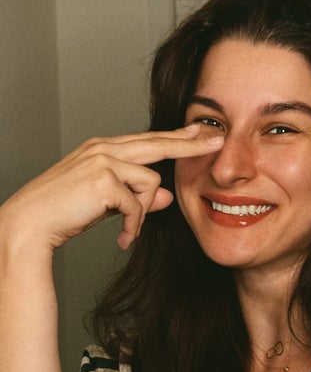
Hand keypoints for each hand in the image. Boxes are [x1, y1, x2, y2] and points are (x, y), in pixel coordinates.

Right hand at [0, 125, 222, 251]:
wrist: (29, 225)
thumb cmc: (64, 214)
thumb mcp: (107, 203)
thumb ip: (137, 195)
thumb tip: (167, 196)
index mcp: (102, 148)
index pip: (148, 139)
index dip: (176, 136)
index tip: (199, 131)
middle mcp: (103, 147)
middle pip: (158, 143)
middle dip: (191, 143)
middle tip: (219, 140)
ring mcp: (103, 160)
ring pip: (150, 182)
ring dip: (142, 214)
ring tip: (126, 233)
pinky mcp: (104, 179)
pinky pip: (138, 205)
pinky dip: (133, 227)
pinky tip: (121, 239)